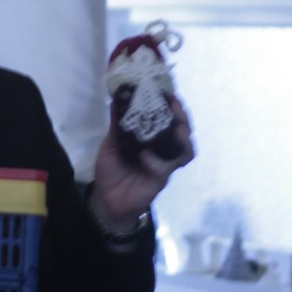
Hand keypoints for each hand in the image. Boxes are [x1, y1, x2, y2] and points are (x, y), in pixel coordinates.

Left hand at [90, 93, 194, 234]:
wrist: (106, 198)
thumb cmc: (111, 169)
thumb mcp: (110, 143)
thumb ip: (117, 125)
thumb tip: (115, 99)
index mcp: (151, 138)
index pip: (169, 119)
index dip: (172, 106)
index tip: (169, 92)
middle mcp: (162, 150)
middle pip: (183, 132)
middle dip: (183, 118)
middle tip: (176, 106)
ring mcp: (164, 165)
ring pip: (185, 150)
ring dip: (184, 138)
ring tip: (177, 128)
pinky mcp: (160, 180)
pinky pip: (165, 169)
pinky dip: (157, 161)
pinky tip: (145, 155)